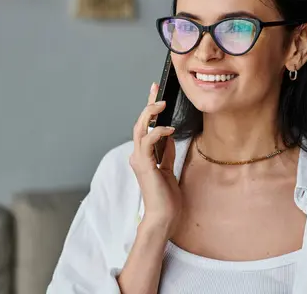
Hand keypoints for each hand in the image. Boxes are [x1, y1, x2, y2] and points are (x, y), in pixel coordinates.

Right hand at [129, 83, 181, 236]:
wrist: (164, 216)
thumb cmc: (167, 197)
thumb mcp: (168, 168)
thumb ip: (166, 151)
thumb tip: (168, 134)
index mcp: (143, 156)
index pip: (144, 127)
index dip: (149, 109)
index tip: (156, 93)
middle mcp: (138, 155)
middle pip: (139, 123)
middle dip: (148, 104)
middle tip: (156, 89)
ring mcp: (139, 159)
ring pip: (139, 128)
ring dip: (150, 114)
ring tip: (162, 104)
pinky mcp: (144, 165)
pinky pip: (147, 141)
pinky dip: (157, 131)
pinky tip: (169, 128)